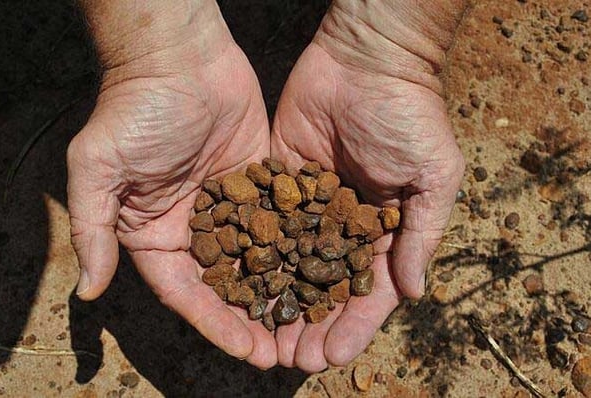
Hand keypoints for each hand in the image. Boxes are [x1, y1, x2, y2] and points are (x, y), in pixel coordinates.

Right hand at [67, 16, 275, 367]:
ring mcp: (231, 205)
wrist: (180, 56)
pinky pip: (280, 219)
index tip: (247, 351)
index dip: (214, 323)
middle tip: (285, 352)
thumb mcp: (99, 169)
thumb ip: (94, 229)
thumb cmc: (136, 110)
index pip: (185, 291)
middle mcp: (195, 225)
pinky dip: (299, 246)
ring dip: (281, 291)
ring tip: (310, 323)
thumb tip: (87, 291)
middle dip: (253, 318)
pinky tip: (322, 272)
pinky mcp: (260, 181)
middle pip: (226, 284)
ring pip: (258, 258)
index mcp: (156, 232)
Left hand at [271, 3, 464, 371]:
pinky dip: (255, 257)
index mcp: (384, 230)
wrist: (365, 60)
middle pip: (325, 287)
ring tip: (262, 337)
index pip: (369, 290)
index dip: (353, 325)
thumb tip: (413, 293)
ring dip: (279, 302)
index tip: (333, 355)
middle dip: (310, 323)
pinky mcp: (278, 184)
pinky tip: (240, 287)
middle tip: (291, 358)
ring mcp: (309, 207)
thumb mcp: (432, 175)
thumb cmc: (408, 116)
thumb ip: (421, 234)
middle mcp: (344, 226)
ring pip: (291, 265)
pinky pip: (265, 225)